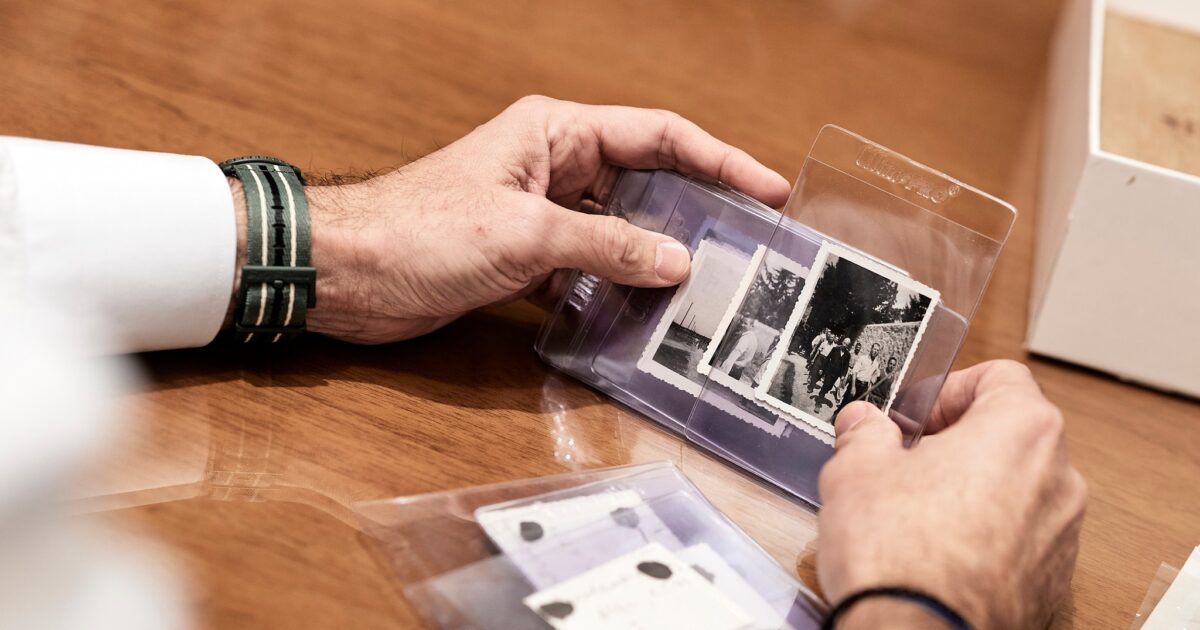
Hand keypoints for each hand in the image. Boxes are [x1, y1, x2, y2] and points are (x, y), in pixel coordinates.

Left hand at [295, 96, 789, 342]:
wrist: (346, 272)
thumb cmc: (419, 229)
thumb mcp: (526, 234)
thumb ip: (607, 245)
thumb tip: (676, 259)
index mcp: (557, 132)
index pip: (658, 135)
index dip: (719, 160)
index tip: (766, 190)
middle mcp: (554, 166)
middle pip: (646, 183)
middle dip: (696, 213)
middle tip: (749, 249)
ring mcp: (540, 213)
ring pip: (620, 231)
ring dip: (656, 258)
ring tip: (708, 290)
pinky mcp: (524, 258)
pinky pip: (588, 268)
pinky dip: (615, 289)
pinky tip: (645, 316)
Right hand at [817, 360, 1086, 628]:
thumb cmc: (900, 554)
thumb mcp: (856, 470)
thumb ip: (864, 433)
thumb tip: (863, 424)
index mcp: (1021, 430)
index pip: (998, 377)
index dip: (946, 389)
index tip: (912, 415)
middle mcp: (1058, 478)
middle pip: (1009, 434)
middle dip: (955, 442)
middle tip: (904, 460)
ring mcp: (1061, 534)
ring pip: (1015, 489)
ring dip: (971, 490)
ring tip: (914, 512)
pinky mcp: (1051, 582)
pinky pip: (1018, 540)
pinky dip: (983, 536)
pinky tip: (934, 553)